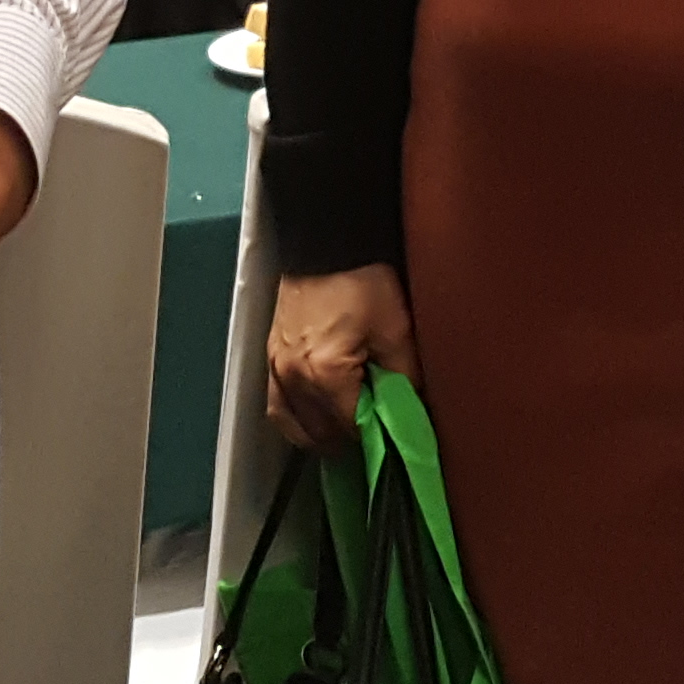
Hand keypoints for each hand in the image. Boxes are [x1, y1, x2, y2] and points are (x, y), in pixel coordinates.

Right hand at [267, 266, 413, 451]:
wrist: (327, 243)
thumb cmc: (363, 280)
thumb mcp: (397, 328)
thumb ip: (406, 377)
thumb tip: (412, 410)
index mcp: (325, 374)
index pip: (350, 430)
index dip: (376, 440)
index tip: (394, 439)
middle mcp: (293, 378)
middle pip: (320, 435)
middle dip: (349, 440)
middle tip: (377, 433)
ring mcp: (275, 369)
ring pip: (294, 429)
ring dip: (321, 436)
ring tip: (348, 431)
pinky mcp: (271, 358)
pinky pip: (277, 407)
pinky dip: (297, 420)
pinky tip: (317, 418)